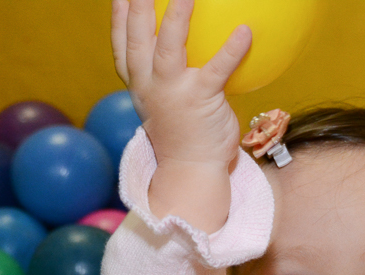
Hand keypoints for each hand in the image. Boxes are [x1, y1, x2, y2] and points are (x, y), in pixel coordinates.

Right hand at [111, 0, 250, 228]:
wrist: (191, 169)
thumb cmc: (183, 130)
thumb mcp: (162, 100)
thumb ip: (164, 72)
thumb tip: (179, 45)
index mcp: (138, 82)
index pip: (122, 44)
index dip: (119, 16)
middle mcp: (149, 84)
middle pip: (138, 38)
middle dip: (137, 7)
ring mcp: (173, 92)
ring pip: (168, 48)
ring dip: (177, 18)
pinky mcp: (201, 101)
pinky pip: (217, 71)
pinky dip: (230, 50)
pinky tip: (245, 31)